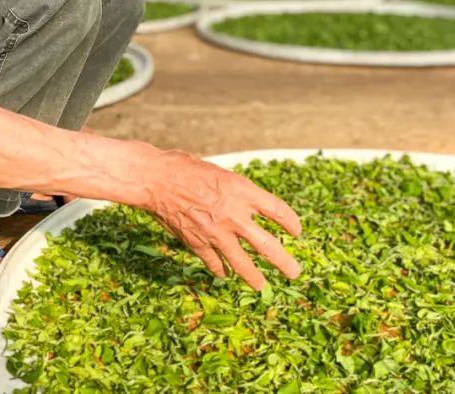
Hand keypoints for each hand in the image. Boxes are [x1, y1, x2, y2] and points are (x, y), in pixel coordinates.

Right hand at [142, 149, 301, 289]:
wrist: (156, 179)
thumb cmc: (186, 168)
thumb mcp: (220, 174)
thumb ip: (237, 194)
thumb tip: (250, 210)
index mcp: (242, 191)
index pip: (277, 210)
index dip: (290, 222)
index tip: (297, 231)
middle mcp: (234, 215)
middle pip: (267, 245)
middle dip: (283, 262)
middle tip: (294, 272)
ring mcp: (216, 233)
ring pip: (242, 263)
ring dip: (254, 277)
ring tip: (262, 287)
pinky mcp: (198, 243)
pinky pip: (214, 263)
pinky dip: (219, 269)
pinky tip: (223, 274)